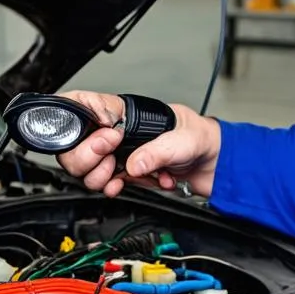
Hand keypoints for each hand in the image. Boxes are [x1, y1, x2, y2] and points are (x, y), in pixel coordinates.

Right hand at [54, 90, 221, 198]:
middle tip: (110, 157)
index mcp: (126, 112)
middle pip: (76, 145)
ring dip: (100, 176)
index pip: (83, 106)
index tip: (95, 136)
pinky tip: (122, 186)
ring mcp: (121, 154)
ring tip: (120, 174)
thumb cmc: (205, 138)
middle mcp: (117, 132)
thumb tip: (132, 164)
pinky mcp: (128, 174)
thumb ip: (157, 152)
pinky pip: (106, 183)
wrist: (218, 165)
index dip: (76, 120)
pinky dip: (114, 188)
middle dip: (88, 156)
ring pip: (87, 168)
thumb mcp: (182, 141)